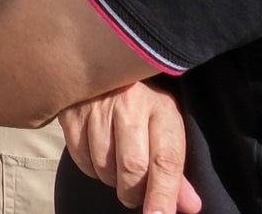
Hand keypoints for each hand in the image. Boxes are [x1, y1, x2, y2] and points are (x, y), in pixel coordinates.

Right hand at [60, 83, 200, 213]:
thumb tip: (190, 207)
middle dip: (134, 193)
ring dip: (111, 180)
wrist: (101, 62)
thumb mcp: (164, 129)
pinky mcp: (71, 111)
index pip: (165, 161)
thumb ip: (175, 170)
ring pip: (103, 166)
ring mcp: (96, 106)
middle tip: (135, 195)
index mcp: (160, 109)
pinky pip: (81, 158)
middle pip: (132, 167)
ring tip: (118, 170)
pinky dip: (92, 168)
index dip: (163, 195)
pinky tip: (99, 156)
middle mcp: (129, 104)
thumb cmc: (142, 104)